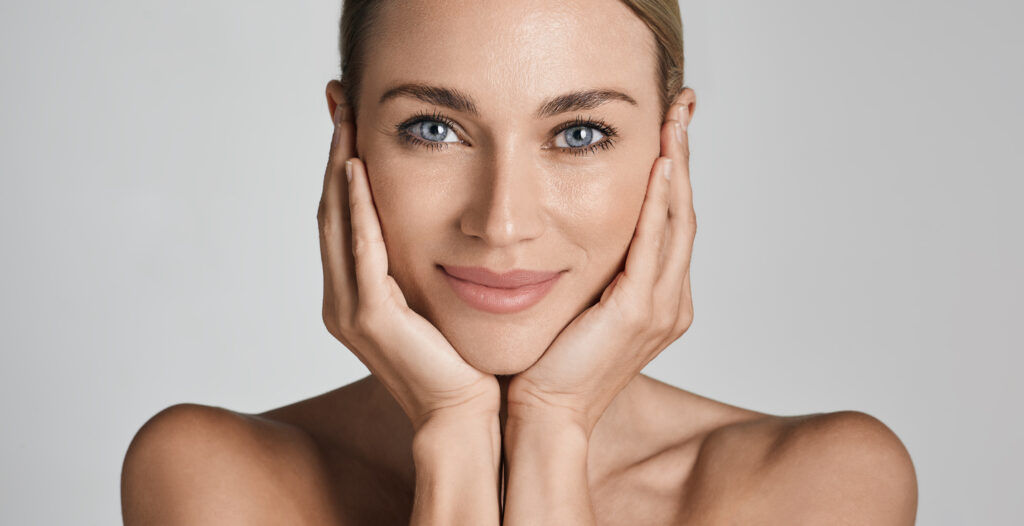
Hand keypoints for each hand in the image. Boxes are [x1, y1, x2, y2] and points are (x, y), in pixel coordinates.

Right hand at [317, 100, 498, 431]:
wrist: (468, 415)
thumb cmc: (461, 361)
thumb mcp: (436, 299)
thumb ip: (421, 264)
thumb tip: (439, 222)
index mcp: (356, 296)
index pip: (343, 217)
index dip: (341, 167)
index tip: (349, 120)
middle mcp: (343, 300)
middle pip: (331, 211)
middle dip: (334, 154)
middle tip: (338, 102)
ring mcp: (350, 310)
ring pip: (337, 223)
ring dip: (339, 168)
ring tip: (345, 120)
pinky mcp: (370, 318)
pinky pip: (361, 250)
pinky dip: (357, 209)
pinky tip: (357, 169)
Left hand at [507, 103, 696, 434]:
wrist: (543, 413)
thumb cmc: (551, 362)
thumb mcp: (579, 304)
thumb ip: (594, 270)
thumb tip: (576, 229)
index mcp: (657, 299)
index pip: (671, 221)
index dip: (674, 171)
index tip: (669, 126)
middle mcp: (670, 301)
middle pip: (683, 213)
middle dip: (684, 155)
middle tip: (682, 105)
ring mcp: (660, 308)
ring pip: (676, 222)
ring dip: (677, 167)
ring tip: (674, 120)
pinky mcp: (639, 313)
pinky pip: (653, 245)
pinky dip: (658, 203)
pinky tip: (658, 166)